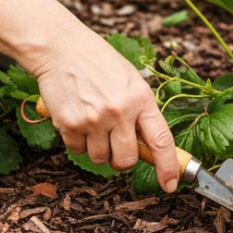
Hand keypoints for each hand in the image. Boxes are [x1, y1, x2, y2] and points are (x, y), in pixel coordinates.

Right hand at [32, 29, 180, 192]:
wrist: (62, 47)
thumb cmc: (98, 62)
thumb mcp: (130, 81)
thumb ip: (140, 111)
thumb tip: (147, 145)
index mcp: (141, 98)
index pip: (161, 140)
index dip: (168, 167)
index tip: (171, 185)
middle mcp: (120, 111)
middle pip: (126, 160)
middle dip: (121, 160)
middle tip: (115, 145)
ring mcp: (94, 119)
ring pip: (99, 158)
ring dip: (97, 148)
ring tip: (92, 121)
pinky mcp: (70, 123)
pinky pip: (77, 150)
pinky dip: (77, 141)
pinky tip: (77, 117)